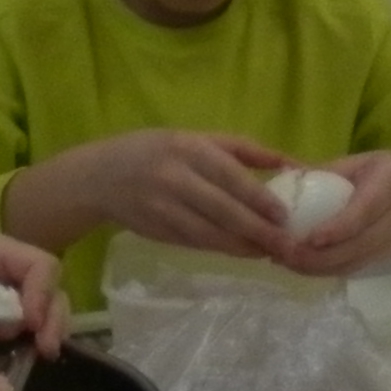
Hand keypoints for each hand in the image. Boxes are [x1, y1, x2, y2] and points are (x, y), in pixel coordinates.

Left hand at [0, 234, 69, 354]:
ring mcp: (2, 297)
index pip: (42, 266)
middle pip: (50, 290)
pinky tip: (22, 362)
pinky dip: (26, 344)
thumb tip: (15, 325)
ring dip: (45, 333)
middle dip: (53, 319)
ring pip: (41, 312)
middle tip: (46, 352)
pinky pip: (20, 331)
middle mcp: (7, 272)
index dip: (44, 294)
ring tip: (39, 358)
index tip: (32, 325)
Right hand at [57, 128, 296, 259]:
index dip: (258, 198)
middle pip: (223, 210)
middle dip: (258, 231)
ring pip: (210, 234)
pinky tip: (244, 252)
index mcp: (187, 149)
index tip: (284, 215)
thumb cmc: (157, 151)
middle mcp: (174, 179)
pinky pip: (196, 243)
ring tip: (271, 253)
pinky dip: (223, 249)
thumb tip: (291, 163)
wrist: (99, 178)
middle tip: (288, 245)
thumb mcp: (196, 138)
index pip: (229, 176)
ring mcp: (163, 209)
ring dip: (243, 246)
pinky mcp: (158, 232)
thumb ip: (243, 149)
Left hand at [282, 152, 390, 279]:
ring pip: (351, 265)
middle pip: (355, 249)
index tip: (310, 238)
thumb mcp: (368, 161)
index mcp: (389, 189)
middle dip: (316, 257)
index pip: (364, 214)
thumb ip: (330, 169)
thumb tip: (284, 173)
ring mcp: (387, 247)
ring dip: (314, 268)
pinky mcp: (380, 260)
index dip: (338, 229)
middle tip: (279, 253)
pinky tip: (295, 264)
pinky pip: (350, 269)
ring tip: (278, 259)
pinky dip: (322, 271)